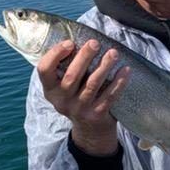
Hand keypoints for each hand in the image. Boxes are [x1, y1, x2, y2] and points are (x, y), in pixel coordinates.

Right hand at [37, 38, 129, 155]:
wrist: (90, 130)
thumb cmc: (77, 97)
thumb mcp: (64, 88)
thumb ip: (66, 68)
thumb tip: (80, 38)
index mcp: (50, 90)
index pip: (44, 70)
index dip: (55, 55)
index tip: (69, 43)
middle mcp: (62, 101)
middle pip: (71, 76)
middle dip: (84, 57)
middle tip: (95, 43)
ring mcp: (80, 109)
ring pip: (92, 84)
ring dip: (104, 66)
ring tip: (113, 53)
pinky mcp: (97, 114)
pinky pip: (109, 96)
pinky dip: (118, 82)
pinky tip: (125, 70)